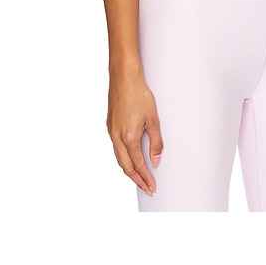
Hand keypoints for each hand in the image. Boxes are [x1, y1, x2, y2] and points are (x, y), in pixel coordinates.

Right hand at [106, 67, 162, 194]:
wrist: (123, 77)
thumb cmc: (139, 94)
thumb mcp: (153, 118)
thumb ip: (156, 141)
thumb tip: (156, 161)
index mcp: (128, 137)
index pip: (138, 165)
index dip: (145, 178)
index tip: (152, 187)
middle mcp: (116, 137)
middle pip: (125, 166)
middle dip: (136, 179)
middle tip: (146, 188)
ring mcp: (111, 131)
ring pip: (118, 158)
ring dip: (128, 170)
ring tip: (139, 177)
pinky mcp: (109, 124)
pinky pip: (115, 147)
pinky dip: (122, 157)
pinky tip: (128, 157)